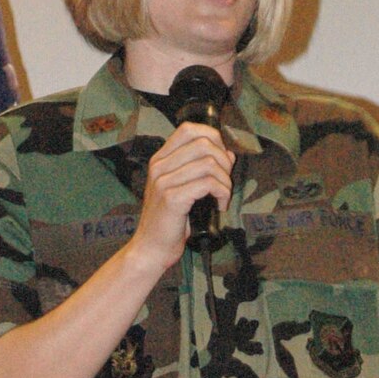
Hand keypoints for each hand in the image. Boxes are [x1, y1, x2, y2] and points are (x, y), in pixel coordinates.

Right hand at [130, 122, 233, 270]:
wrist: (150, 248)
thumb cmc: (168, 221)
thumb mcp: (183, 189)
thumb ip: (201, 169)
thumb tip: (228, 154)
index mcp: (160, 160)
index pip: (189, 129)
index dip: (212, 138)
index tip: (221, 159)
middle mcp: (159, 166)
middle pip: (203, 143)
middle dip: (224, 161)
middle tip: (225, 181)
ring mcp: (164, 181)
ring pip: (209, 163)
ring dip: (225, 180)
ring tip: (223, 196)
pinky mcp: (172, 198)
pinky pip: (208, 184)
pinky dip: (222, 193)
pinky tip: (220, 206)